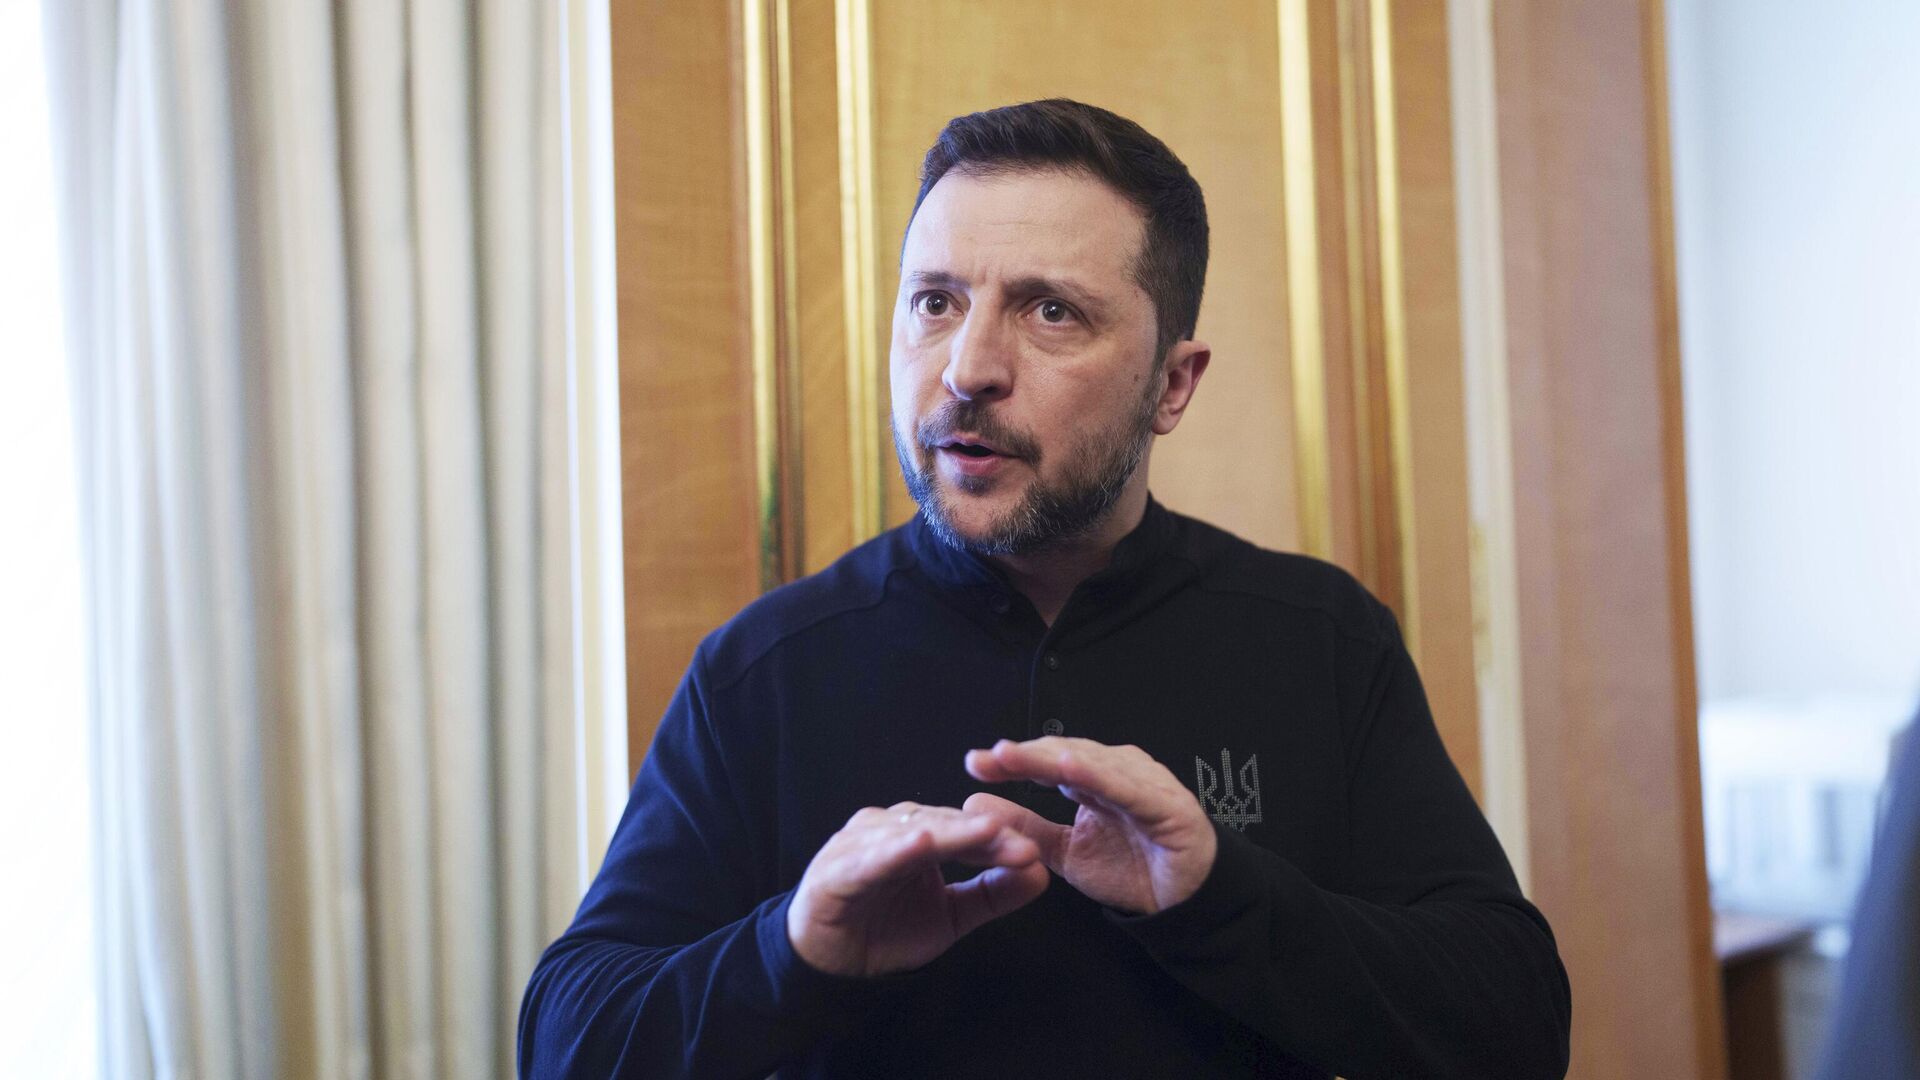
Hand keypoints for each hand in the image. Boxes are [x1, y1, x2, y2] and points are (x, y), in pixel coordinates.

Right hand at [786, 801, 1050, 976]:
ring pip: (912, 832)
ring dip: (950, 834)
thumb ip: (993, 894)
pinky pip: (870, 858)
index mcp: (921, 832)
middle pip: (945, 825)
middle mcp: (892, 828)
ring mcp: (862, 843)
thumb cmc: (886, 928)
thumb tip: (1042, 873)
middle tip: (1022, 845)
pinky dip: (894, 850)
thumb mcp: (952, 915)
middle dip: (985, 835)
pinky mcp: (837, 868)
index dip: (1001, 840)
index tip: (1034, 853)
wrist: (831, 962)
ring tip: (985, 832)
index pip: (968, 830)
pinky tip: (919, 845)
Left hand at [962, 737, 1217, 914]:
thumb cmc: (1132, 868)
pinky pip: (1127, 789)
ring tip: (1013, 755)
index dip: (1012, 761)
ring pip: (1091, 765)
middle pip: (1064, 755)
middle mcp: (1117, 771)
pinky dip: (1099, 777)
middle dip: (1024, 755)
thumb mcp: (1065, 851)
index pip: (1046, 761)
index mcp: (1093, 777)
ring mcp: (1142, 783)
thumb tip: (974, 800)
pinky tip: (1068, 769)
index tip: (974, 763)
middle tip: (987, 757)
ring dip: (1050, 758)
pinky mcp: (1165, 804)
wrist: (1184, 903)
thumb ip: (1025, 826)